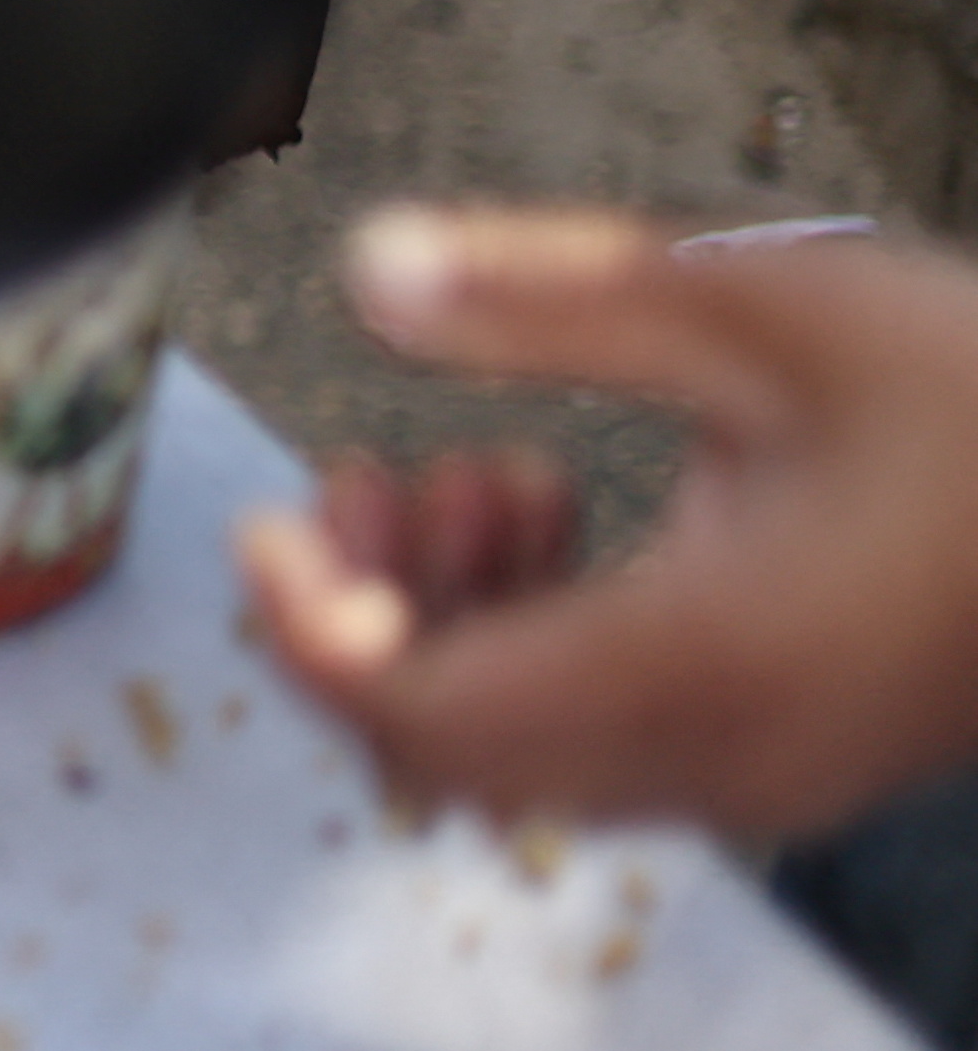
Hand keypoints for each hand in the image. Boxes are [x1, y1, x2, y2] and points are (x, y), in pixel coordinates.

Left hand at [235, 206, 977, 843]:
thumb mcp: (772, 309)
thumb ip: (554, 294)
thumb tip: (368, 269)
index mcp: (710, 661)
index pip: (422, 716)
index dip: (306, 629)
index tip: (272, 513)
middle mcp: (722, 758)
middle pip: (441, 754)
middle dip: (365, 614)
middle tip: (377, 478)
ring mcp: (755, 781)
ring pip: (509, 759)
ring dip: (446, 626)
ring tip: (490, 479)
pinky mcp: (779, 767)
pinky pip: (586, 747)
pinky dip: (526, 646)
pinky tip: (563, 514)